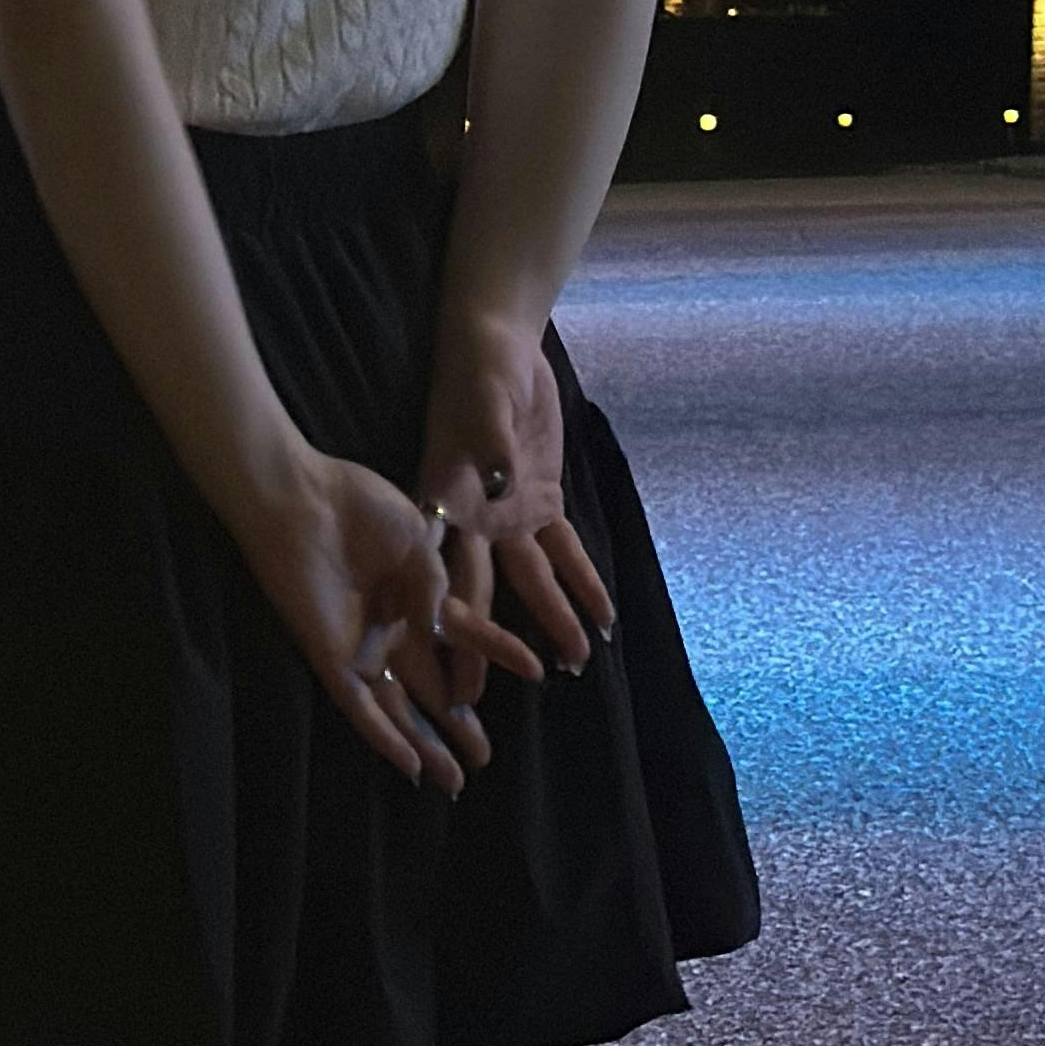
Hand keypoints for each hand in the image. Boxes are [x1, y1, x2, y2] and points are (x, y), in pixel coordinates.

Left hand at [235, 445, 544, 794]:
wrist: (301, 499)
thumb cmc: (358, 507)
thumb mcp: (418, 542)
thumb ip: (437, 589)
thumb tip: (447, 631)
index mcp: (417, 597)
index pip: (464, 638)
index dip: (498, 655)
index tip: (535, 670)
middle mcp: (391, 631)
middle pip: (430, 688)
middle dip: (458, 725)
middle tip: (484, 759)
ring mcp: (361, 648)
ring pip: (397, 710)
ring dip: (426, 746)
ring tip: (457, 781)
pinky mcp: (331, 658)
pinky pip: (360, 707)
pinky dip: (384, 737)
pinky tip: (411, 765)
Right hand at [418, 318, 614, 678]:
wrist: (500, 341)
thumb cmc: (480, 368)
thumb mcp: (485, 399)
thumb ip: (493, 445)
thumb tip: (501, 483)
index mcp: (445, 502)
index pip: (440, 576)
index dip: (442, 626)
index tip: (443, 669)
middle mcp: (472, 519)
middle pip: (478, 593)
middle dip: (485, 648)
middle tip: (484, 704)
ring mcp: (507, 513)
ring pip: (530, 581)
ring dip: (553, 621)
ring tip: (575, 667)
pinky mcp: (539, 499)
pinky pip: (565, 550)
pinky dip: (585, 582)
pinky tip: (604, 618)